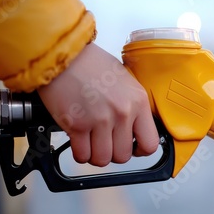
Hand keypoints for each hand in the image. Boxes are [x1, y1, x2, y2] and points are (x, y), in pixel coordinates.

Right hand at [37, 43, 158, 165]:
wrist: (63, 54)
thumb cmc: (91, 63)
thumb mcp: (125, 81)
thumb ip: (132, 106)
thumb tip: (135, 128)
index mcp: (138, 102)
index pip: (149, 143)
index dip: (140, 150)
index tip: (132, 148)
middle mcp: (122, 113)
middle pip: (123, 156)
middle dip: (113, 153)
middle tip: (106, 142)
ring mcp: (100, 120)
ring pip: (102, 159)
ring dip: (96, 155)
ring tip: (91, 143)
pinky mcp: (77, 125)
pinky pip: (82, 155)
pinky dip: (80, 154)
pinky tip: (79, 142)